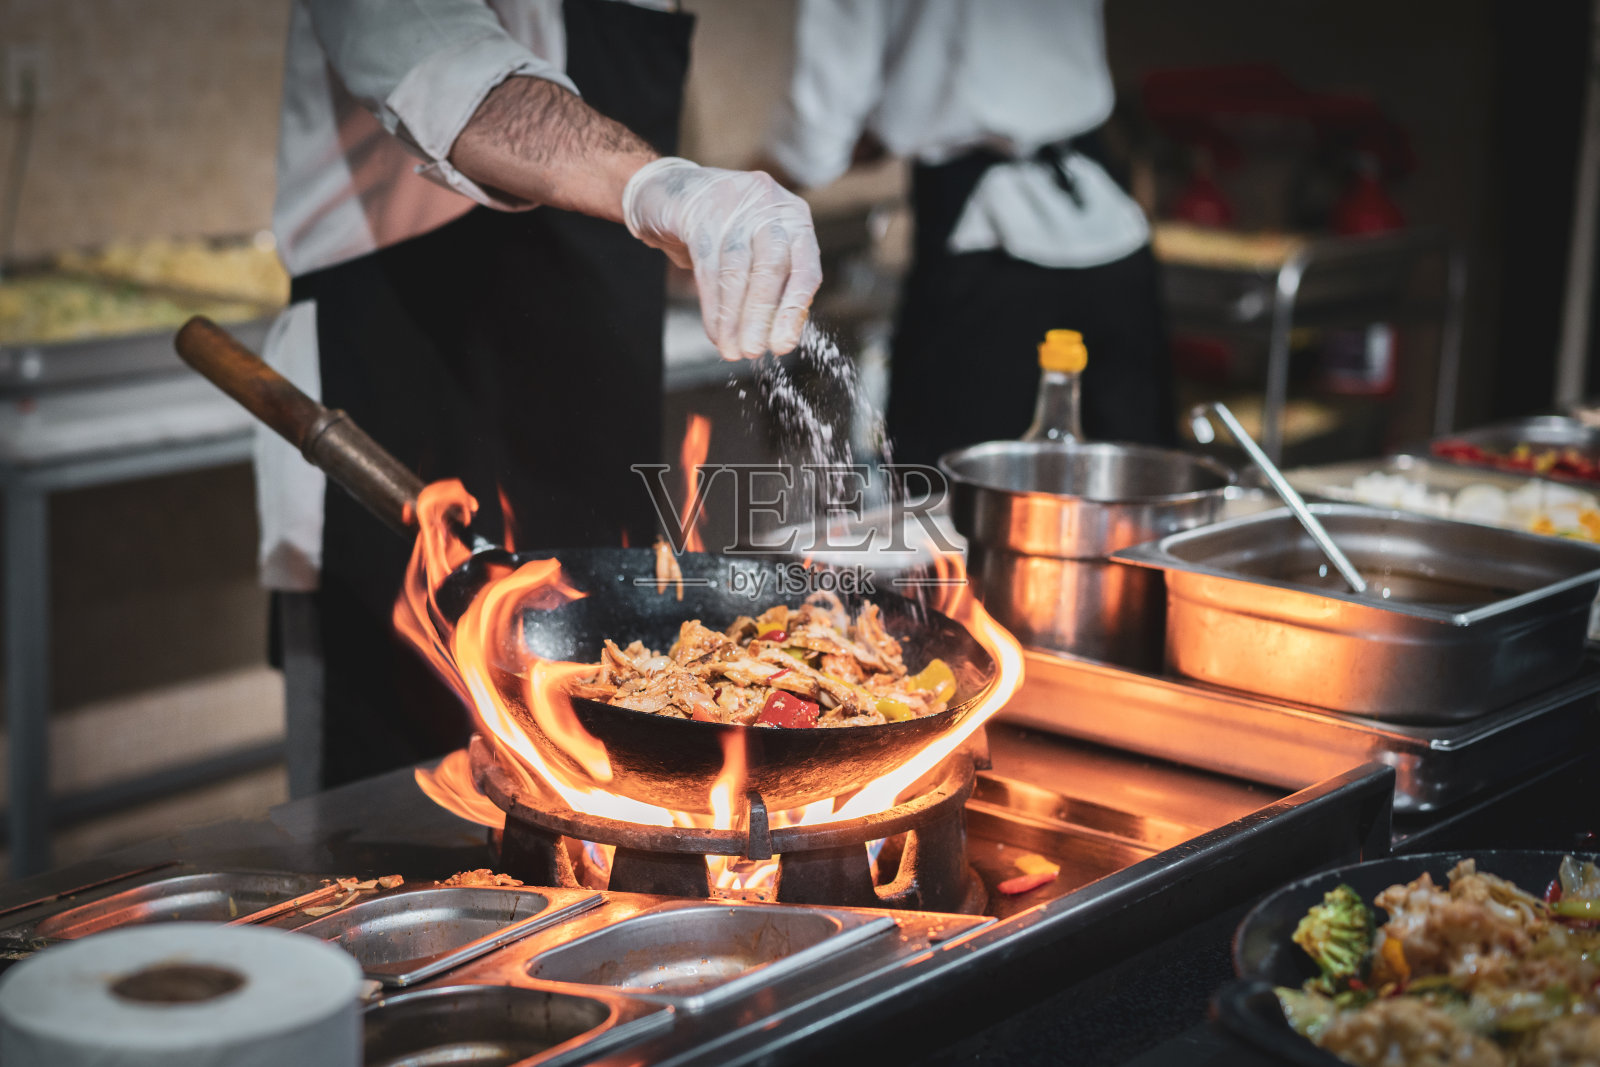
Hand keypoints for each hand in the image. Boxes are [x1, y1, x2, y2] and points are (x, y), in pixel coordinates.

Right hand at [623, 157, 821, 359]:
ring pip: (737, 269)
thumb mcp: (756, 251)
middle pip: (771, 266)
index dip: (794, 309)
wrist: (669, 191)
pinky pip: (708, 267)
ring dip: (734, 317)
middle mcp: (769, 205)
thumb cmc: (722, 231)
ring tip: (731, 349)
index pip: (805, 267)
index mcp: (794, 218)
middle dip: (762, 315)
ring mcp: (734, 204)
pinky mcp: (699, 211)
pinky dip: (712, 305)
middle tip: (753, 351)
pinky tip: (715, 331)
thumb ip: (774, 284)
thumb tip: (782, 336)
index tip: (782, 344)